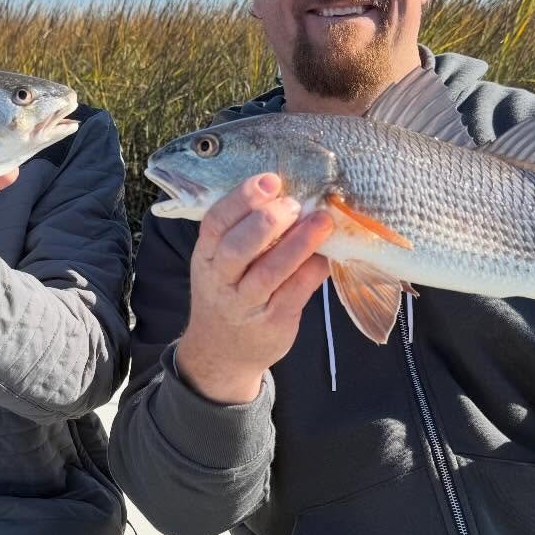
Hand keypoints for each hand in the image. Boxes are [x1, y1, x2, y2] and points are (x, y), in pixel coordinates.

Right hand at [176, 174, 332, 404]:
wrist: (222, 354)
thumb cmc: (228, 293)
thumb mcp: (220, 263)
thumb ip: (243, 233)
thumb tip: (290, 193)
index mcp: (207, 256)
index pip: (216, 223)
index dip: (241, 199)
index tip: (269, 180)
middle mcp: (221, 280)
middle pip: (238, 248)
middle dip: (267, 222)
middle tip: (294, 203)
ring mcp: (246, 304)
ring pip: (270, 272)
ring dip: (298, 244)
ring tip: (322, 221)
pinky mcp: (273, 322)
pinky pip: (296, 291)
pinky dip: (313, 268)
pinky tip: (327, 253)